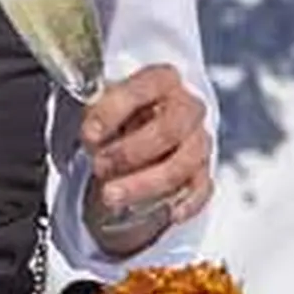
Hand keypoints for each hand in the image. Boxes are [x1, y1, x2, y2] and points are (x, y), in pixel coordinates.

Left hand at [82, 62, 211, 254]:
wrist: (144, 132)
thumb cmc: (124, 116)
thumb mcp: (104, 105)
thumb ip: (98, 114)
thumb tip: (91, 133)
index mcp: (163, 81)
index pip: (146, 87)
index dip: (115, 110)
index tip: (90, 134)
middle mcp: (187, 108)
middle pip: (169, 129)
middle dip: (129, 152)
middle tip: (98, 166)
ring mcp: (199, 140)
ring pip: (182, 164)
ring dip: (144, 184)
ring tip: (110, 196)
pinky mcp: (203, 171)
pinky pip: (201, 189)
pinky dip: (186, 203)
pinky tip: (168, 213)